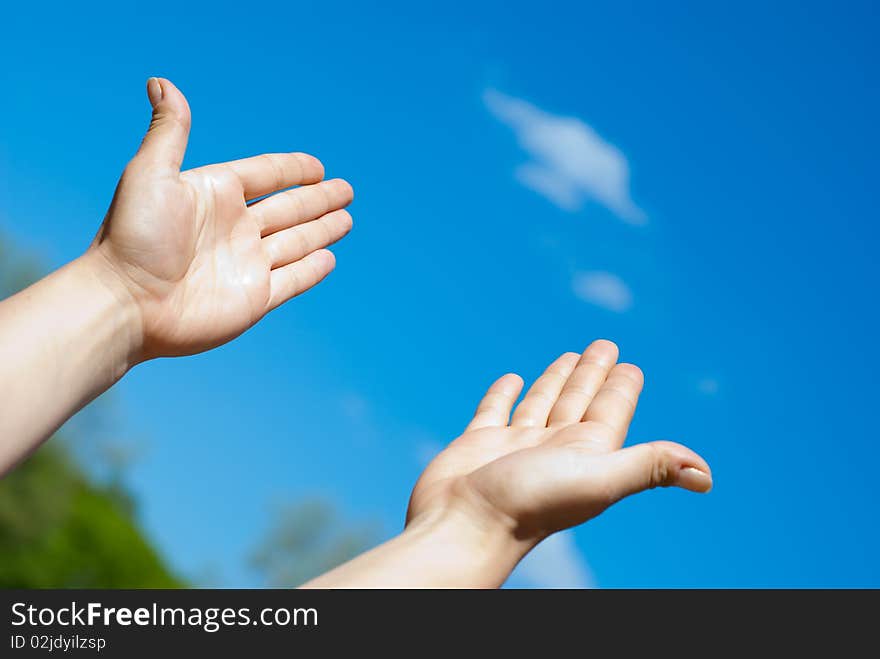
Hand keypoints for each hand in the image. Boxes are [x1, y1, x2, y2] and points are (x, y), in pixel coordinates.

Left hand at [86, 77, 352, 359]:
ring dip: (323, 229)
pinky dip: (313, 269)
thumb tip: (160, 82)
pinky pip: (293, 279)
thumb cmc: (133, 237)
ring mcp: (247, 264)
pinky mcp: (255, 298)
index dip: (293, 170)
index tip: (318, 166)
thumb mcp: (150, 174)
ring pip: (297, 242)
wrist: (126, 304)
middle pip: (288, 208)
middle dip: (319, 199)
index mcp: (215, 195)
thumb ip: (169, 131)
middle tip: (347, 190)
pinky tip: (329, 256)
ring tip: (347, 219)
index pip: (265, 176)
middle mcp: (234, 228)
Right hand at [407, 340, 711, 551]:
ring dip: (556, 380)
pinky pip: (494, 411)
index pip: (610, 411)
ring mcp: (514, 445)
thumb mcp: (598, 478)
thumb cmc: (530, 505)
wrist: (464, 526)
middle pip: (579, 401)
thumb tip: (707, 476)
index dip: (622, 387)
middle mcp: (552, 448)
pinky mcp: (478, 444)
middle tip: (604, 345)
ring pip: (542, 403)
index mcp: (585, 452)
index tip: (630, 365)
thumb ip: (649, 466)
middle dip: (592, 374)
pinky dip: (504, 394)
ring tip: (567, 355)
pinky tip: (512, 379)